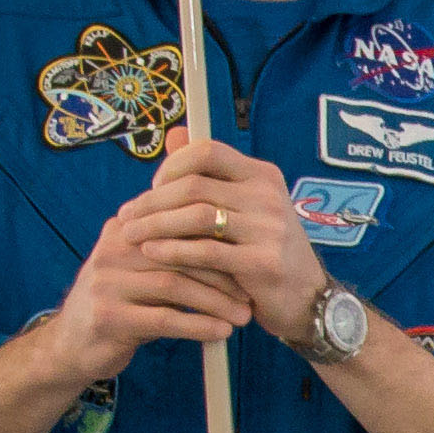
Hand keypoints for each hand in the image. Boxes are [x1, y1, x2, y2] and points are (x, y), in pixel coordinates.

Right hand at [40, 175, 258, 378]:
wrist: (72, 343)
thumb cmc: (121, 305)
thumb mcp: (142, 272)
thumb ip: (174, 254)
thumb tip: (232, 245)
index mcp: (123, 230)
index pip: (178, 226)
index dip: (216, 243)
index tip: (248, 260)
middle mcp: (112, 250)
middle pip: (179, 253)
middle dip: (222, 274)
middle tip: (251, 293)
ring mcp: (107, 283)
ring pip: (174, 286)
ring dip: (215, 302)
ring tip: (243, 316)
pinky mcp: (108, 316)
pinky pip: (164, 319)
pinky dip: (197, 325)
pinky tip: (221, 333)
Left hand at [139, 137, 331, 351]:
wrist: (307, 299)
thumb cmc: (265, 251)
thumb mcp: (245, 207)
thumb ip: (209, 174)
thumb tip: (174, 134)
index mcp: (263, 176)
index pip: (207, 151)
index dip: (171, 166)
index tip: (153, 188)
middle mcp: (269, 196)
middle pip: (194, 185)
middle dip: (151, 201)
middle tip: (126, 217)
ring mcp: (269, 229)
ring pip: (196, 216)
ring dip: (155, 225)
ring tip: (131, 236)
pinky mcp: (263, 263)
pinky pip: (206, 251)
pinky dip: (173, 251)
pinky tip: (153, 253)